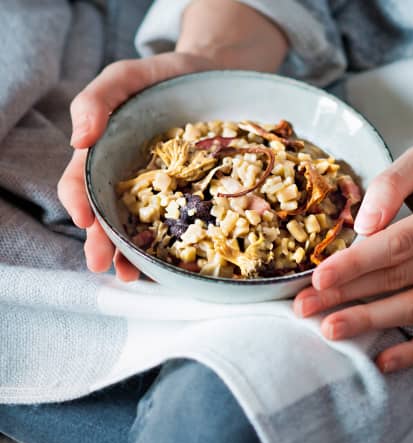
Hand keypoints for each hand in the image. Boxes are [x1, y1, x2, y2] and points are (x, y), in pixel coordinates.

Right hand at [57, 0, 287, 279]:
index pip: (83, 184)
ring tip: (132, 276)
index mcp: (106, 156)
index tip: (85, 220)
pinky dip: (174, 247)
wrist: (215, 76)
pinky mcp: (194, 198)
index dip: (80, 203)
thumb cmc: (162, 78)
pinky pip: (183, 225)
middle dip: (103, 243)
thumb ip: (97, 100)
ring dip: (133, 256)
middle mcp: (131, 181)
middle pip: (110, 216)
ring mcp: (164, 193)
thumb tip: (78, 140)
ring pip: (142, 229)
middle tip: (104, 265)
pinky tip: (172, 265)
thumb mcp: (126, 76)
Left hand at [294, 137, 412, 372]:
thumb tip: (363, 225)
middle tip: (305, 306)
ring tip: (329, 329)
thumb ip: (391, 183)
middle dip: (348, 295)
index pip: (399, 243)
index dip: (358, 262)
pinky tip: (381, 362)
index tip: (319, 275)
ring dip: (369, 322)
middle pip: (399, 279)